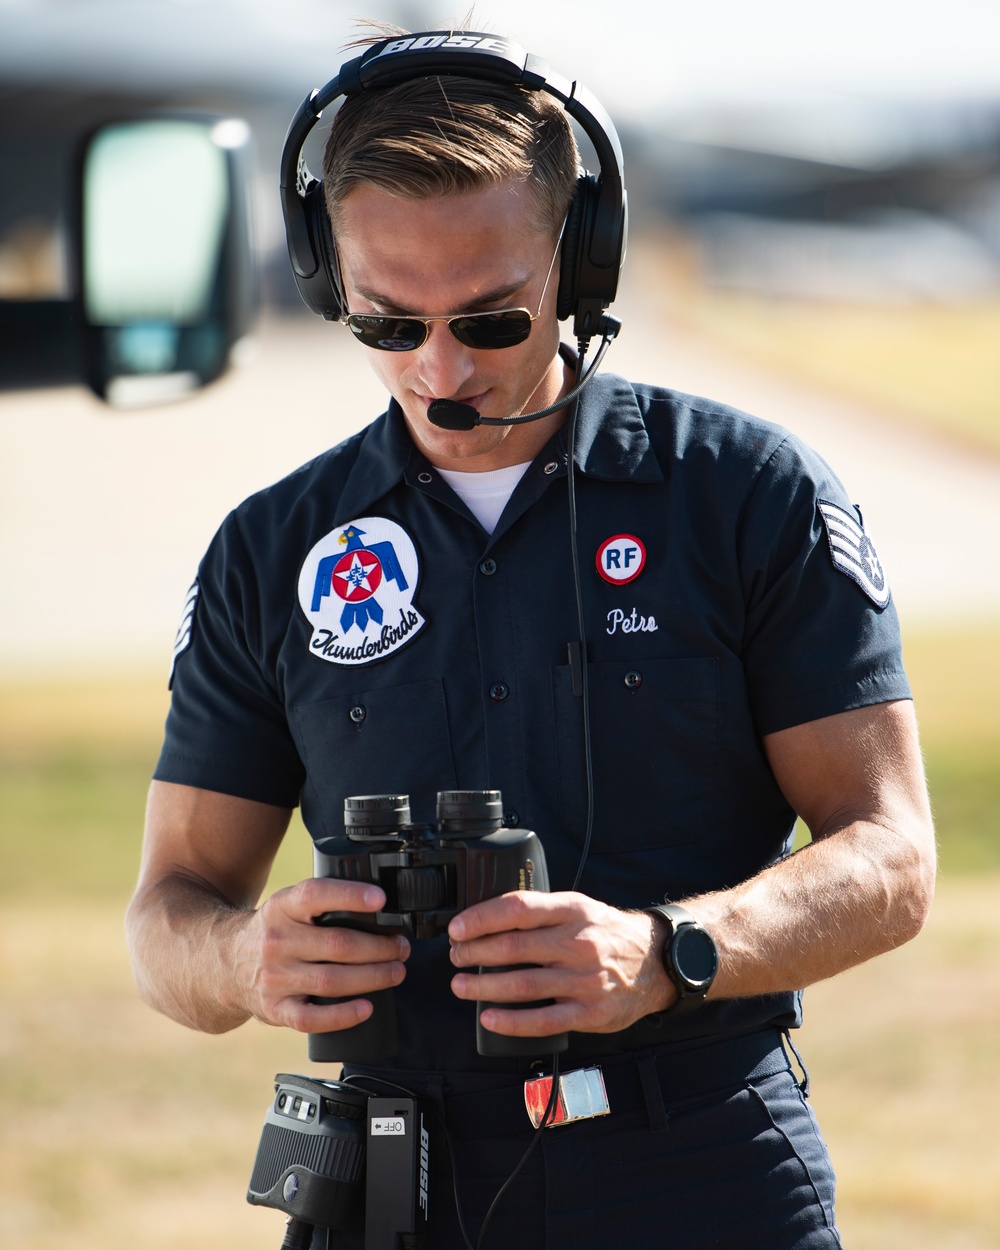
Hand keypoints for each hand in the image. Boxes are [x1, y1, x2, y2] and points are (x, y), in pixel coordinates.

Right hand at [234, 877, 409, 1033]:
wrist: (224, 964)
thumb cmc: (274, 932)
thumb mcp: (288, 906)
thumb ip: (322, 904)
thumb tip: (380, 908)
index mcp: (282, 907)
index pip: (316, 894)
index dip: (350, 895)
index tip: (381, 899)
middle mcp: (276, 941)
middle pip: (337, 944)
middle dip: (379, 947)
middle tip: (401, 947)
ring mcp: (274, 978)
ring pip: (331, 980)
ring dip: (372, 977)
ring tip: (396, 972)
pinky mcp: (275, 1009)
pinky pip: (312, 1018)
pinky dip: (342, 1016)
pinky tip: (366, 1008)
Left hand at [448, 891, 674, 1036]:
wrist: (656, 962)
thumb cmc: (607, 933)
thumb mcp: (579, 907)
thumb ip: (541, 911)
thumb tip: (489, 918)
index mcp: (573, 910)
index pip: (518, 908)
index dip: (482, 918)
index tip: (458, 928)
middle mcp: (578, 943)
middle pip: (514, 947)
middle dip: (475, 953)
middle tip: (456, 956)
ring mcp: (584, 980)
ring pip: (523, 984)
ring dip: (484, 986)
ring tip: (461, 985)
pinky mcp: (589, 1013)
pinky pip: (543, 1020)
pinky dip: (511, 1020)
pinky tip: (489, 1017)